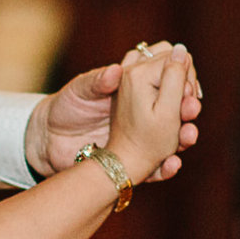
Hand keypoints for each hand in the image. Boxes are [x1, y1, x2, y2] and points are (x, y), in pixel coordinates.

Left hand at [28, 47, 199, 184]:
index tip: (185, 81)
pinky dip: (166, 168)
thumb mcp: (78, 91)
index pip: (166, 75)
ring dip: (184, 136)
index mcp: (132, 85)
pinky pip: (156, 166)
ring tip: (188, 136)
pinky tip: (172, 165)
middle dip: (188, 108)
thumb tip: (117, 70)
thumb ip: (96, 82)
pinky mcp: (134, 161)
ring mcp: (140, 136)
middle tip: (192, 109)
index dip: (179, 75)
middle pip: (176, 108)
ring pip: (172, 137)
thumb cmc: (63, 108)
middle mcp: (142, 109)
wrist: (47, 142)